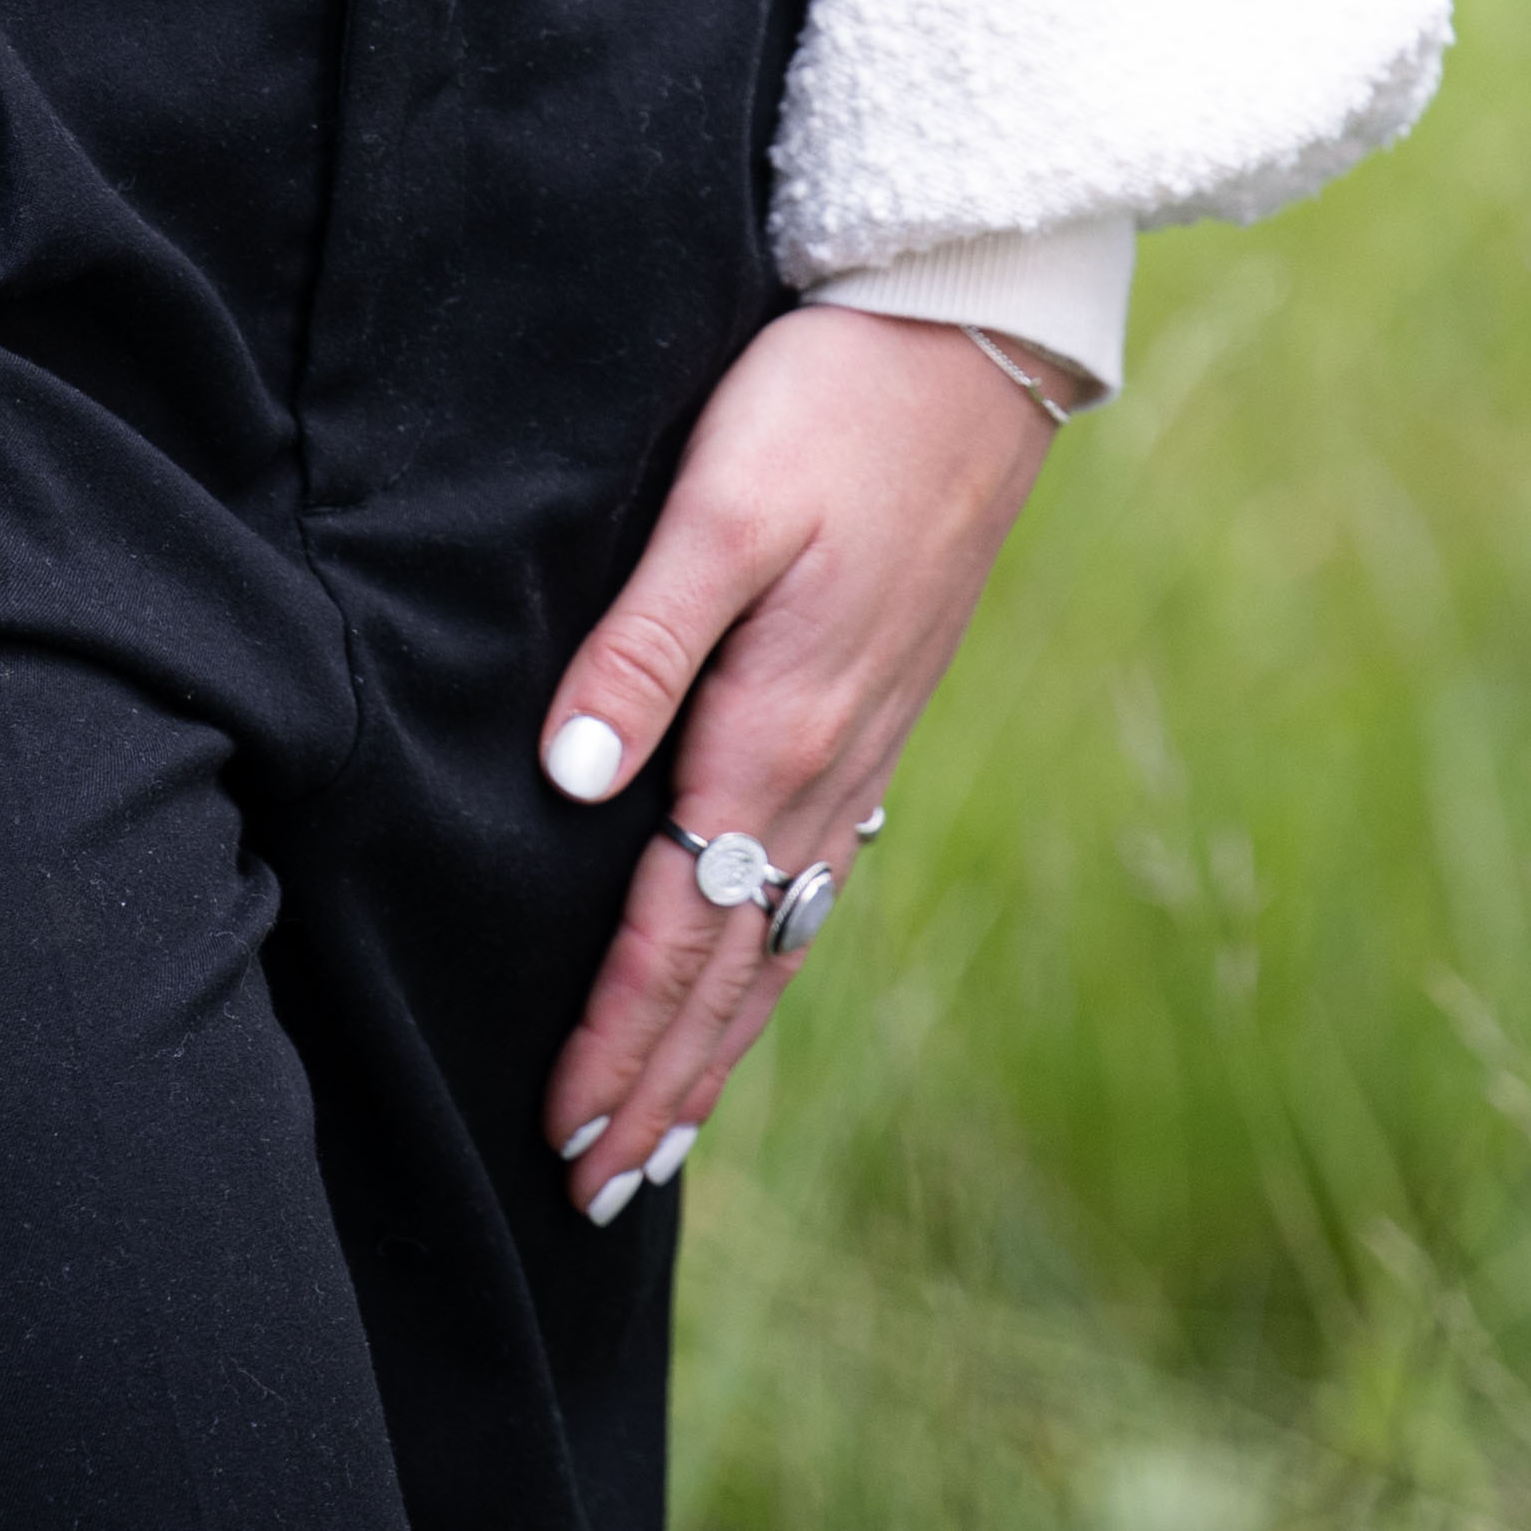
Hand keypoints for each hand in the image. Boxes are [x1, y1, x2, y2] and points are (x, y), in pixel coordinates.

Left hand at [533, 304, 1090, 1217]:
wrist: (971, 339)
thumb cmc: (828, 402)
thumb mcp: (721, 506)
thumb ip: (642, 644)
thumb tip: (573, 781)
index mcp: (772, 733)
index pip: (677, 929)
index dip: (616, 1038)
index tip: (560, 1131)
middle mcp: (825, 766)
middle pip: (732, 967)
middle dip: (663, 1082)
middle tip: (597, 1191)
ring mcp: (863, 743)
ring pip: (782, 935)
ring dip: (720, 1041)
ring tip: (668, 1130)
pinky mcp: (880, 703)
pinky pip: (822, 876)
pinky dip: (776, 958)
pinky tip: (761, 971)